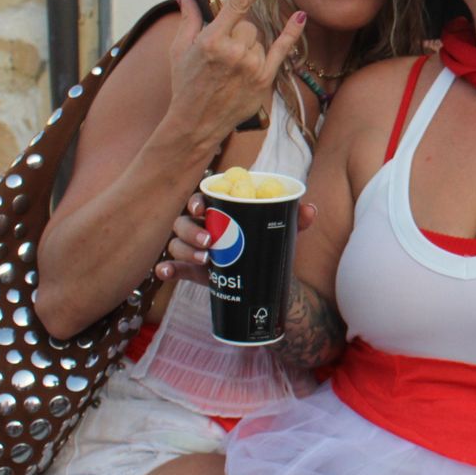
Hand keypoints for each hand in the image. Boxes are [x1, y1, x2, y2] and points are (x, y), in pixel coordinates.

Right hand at [160, 192, 315, 285]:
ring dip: (185, 250)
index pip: (201, 200)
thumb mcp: (283, 231)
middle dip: (192, 230)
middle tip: (210, 242)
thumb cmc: (269, 242)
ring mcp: (193, 249)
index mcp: (220, 212)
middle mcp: (201, 227)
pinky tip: (165, 272)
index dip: (197, 201)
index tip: (202, 208)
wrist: (265, 274)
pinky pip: (172, 267)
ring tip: (206, 259)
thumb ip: (296, 220)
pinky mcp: (191, 270)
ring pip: (176, 244)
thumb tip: (310, 209)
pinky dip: (166, 269)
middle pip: (183, 222)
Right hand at [168, 0, 306, 138]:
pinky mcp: (264, 79)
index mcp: (210, 40)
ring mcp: (251, 66)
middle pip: (248, 25)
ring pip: (259, 40)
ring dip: (248, 46)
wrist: (196, 122)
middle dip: (237, 32)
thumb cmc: (185, 84)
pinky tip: (299, 17)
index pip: (237, 3)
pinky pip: (281, 50)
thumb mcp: (179, 50)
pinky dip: (290, 33)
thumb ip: (188, 19)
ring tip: (230, 69)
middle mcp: (233, 51)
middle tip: (221, 53)